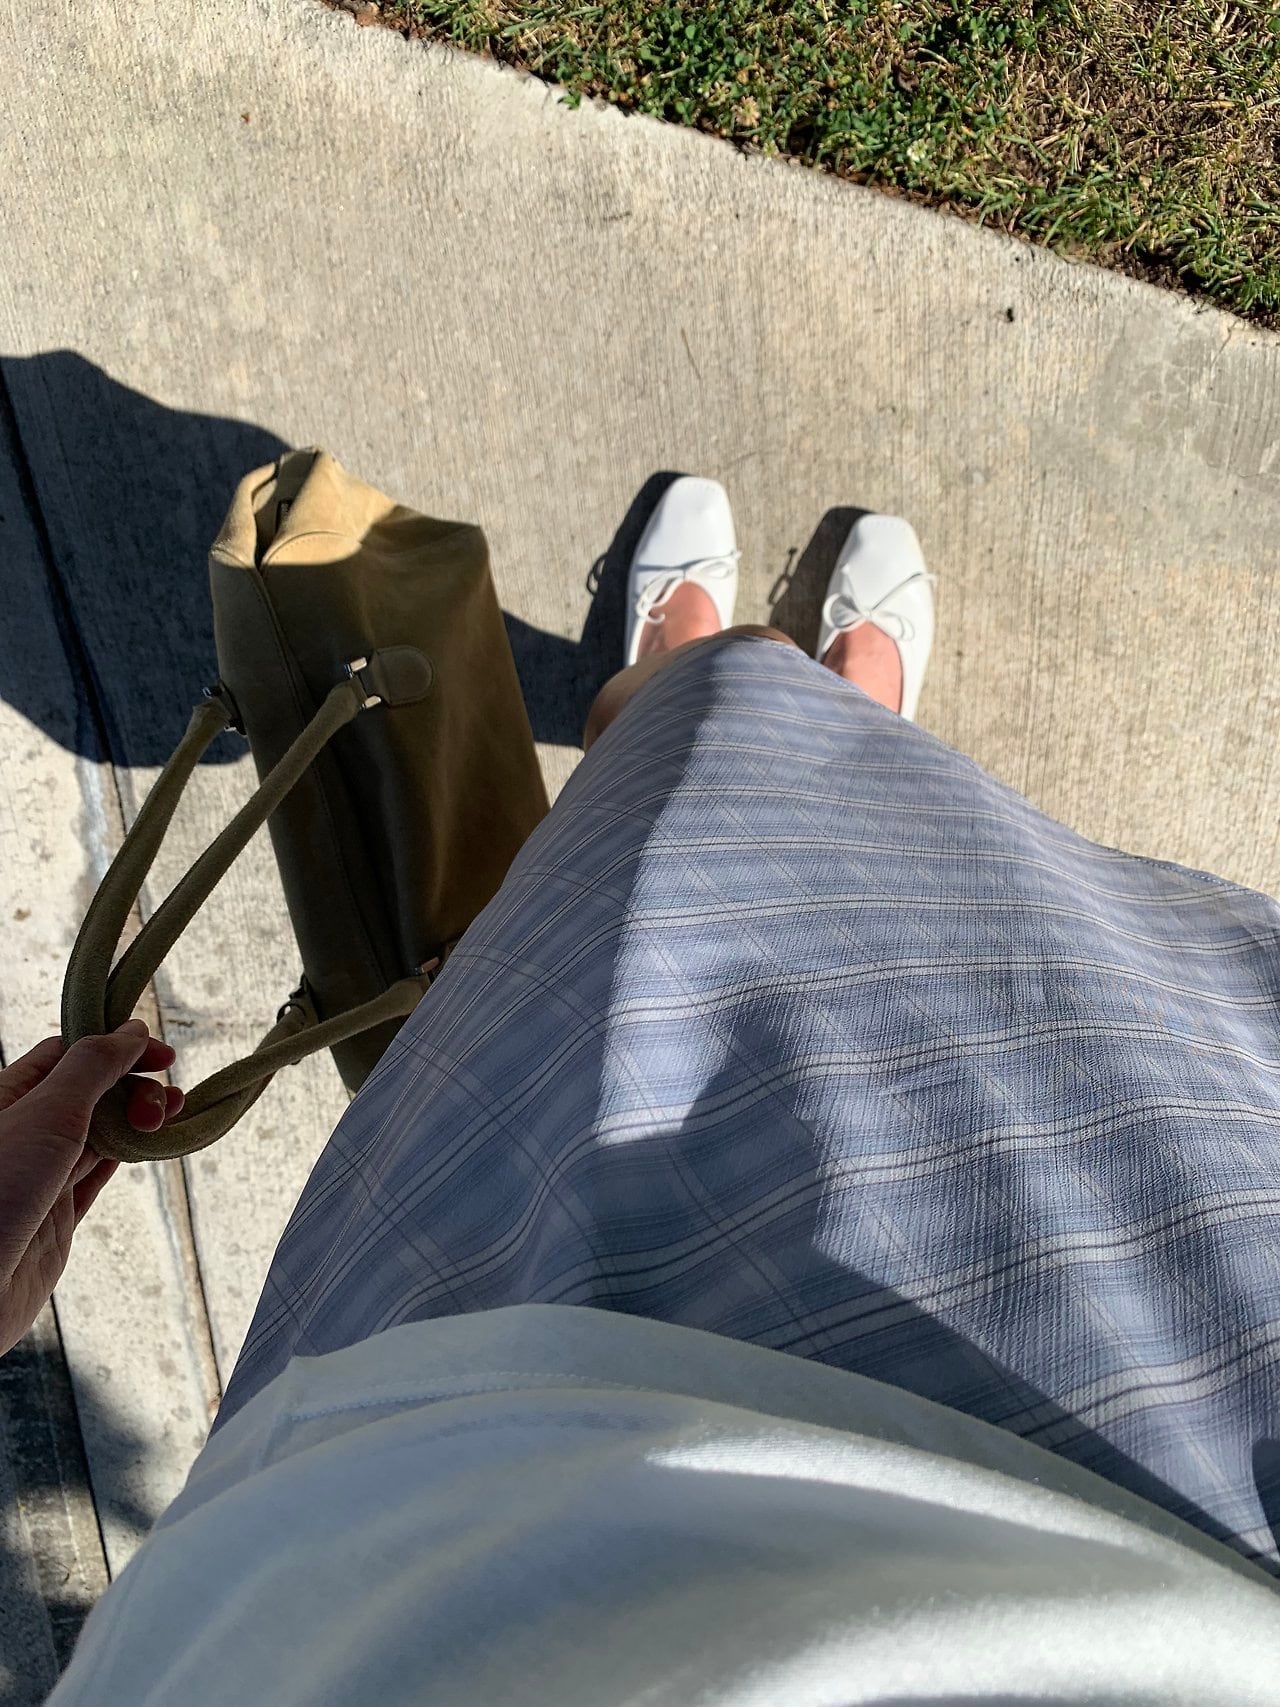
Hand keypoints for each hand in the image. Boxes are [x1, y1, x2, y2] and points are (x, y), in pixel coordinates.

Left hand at [0, 1021, 184, 1356]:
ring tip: (171, 1115)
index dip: (116, 1048)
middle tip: (165, 1102)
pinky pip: (100, 1175)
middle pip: (90, 1092)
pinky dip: (131, 1156)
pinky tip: (153, 1144)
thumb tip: (130, 1032)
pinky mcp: (57, 1218)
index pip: (68, 1055)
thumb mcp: (47, 1113)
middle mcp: (22, 1133)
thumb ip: (92, 1069)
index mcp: (5, 1098)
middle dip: (133, 1087)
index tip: (161, 1054)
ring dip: (138, 1119)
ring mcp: (41, 1176)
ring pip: (100, 1133)